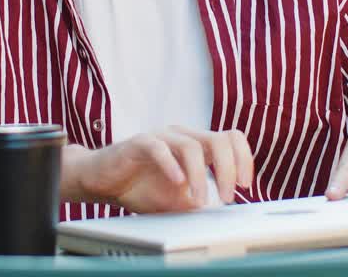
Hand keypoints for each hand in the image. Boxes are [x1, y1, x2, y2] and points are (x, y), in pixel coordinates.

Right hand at [66, 127, 253, 212]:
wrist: (102, 182)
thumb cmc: (140, 187)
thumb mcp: (178, 200)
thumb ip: (199, 200)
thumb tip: (222, 211)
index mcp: (196, 144)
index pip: (231, 138)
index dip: (244, 158)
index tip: (244, 184)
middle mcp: (182, 135)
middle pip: (218, 139)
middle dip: (229, 168)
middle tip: (228, 195)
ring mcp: (161, 136)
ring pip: (192, 145)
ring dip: (200, 176)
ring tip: (199, 201)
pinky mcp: (139, 142)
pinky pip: (159, 148)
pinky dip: (171, 166)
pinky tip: (177, 183)